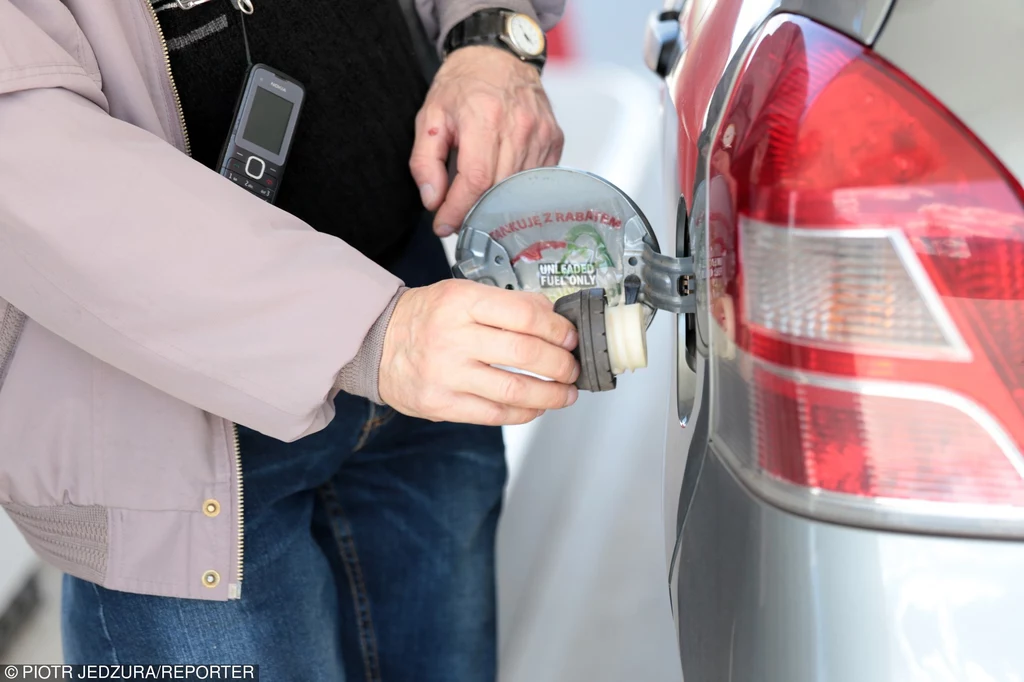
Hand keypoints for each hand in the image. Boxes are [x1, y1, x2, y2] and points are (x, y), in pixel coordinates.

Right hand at [379, 280, 579, 424]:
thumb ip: (504, 303)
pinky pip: (494, 413)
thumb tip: (551, 317)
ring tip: (565, 393)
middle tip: (572, 368)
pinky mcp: (441, 403)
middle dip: (561, 364)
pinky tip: (535, 407)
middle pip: (525, 353)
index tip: (569, 337)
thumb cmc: (424, 317)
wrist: (375, 343)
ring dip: (550, 394)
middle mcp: (453, 336)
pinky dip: (523, 412)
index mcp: (461, 302)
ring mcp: (446, 373)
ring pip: (515, 389)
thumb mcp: (460, 293)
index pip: (524, 314)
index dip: (557, 329)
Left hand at [410, 46, 564, 237]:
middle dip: (475, 212)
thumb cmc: (463, 86)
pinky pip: (537, 180)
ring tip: (478, 203)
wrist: (498, 57)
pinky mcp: (555, 140)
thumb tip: (433, 201)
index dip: (459, 210)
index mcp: (485, 118)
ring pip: (520, 190)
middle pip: (500, 190)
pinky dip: (517, 191)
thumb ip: (425, 162)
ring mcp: (542, 134)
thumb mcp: (430, 118)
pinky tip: (502, 185)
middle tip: (458, 217)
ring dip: (497, 205)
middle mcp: (519, 127)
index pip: (476, 180)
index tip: (444, 226)